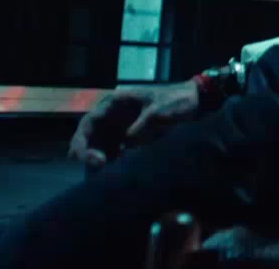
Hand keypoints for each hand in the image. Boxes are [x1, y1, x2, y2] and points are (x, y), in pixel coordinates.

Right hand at [68, 82, 199, 168]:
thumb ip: (142, 125)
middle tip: (98, 170)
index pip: (89, 123)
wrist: (194, 103)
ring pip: (98, 147)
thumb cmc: (176, 101)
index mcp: (114, 103)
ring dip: (98, 162)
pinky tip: (117, 174)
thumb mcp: (159, 111)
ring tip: (106, 177)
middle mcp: (112, 116)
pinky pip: (113, 154)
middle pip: (88, 137)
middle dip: (86, 155)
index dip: (84, 142)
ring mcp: (119, 128)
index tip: (96, 160)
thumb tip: (126, 142)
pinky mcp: (129, 140)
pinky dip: (111, 165)